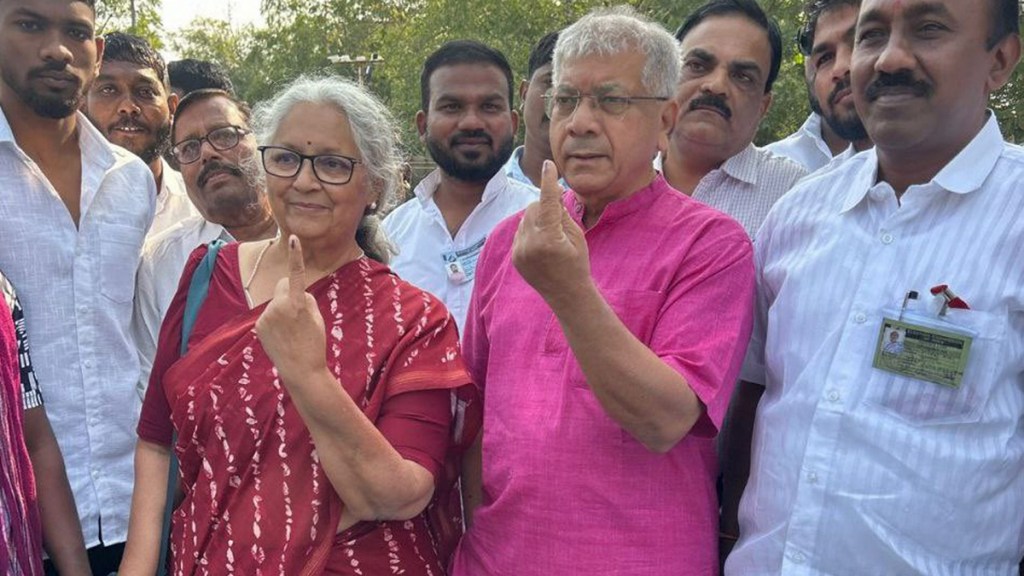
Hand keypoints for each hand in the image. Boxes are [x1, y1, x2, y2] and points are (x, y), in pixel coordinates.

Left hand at [255, 235, 327, 381]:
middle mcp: (278, 307)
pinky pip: (269, 314)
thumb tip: (294, 292)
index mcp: (297, 303)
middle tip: (300, 314)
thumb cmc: (314, 344)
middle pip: (282, 285)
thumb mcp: (317, 318)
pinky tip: (282, 336)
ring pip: (276, 301)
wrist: (301, 370)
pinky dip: (275, 320)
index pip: (296, 274)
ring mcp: (266, 316)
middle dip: (289, 292)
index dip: (296, 255)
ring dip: (283, 309)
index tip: (293, 238)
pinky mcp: (259, 325)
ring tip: (291, 330)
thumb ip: (305, 299)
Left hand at [512, 160, 590, 305]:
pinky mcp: (515, 256)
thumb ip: (562, 213)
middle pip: (533, 207)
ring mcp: (520, 251)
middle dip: (545, 205)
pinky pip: (520, 231)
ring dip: (537, 218)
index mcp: (550, 238)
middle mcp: (531, 243)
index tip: (547, 165)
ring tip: (552, 236)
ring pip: (525, 218)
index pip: (548, 201)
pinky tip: (543, 245)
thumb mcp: (577, 236)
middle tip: (558, 214)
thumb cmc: (577, 263)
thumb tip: (552, 193)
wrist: (566, 294)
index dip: (548, 181)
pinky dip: (530, 231)